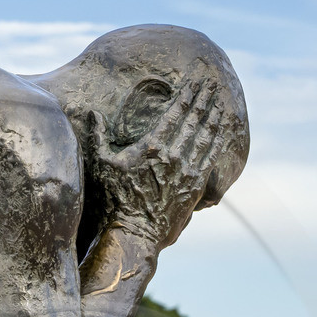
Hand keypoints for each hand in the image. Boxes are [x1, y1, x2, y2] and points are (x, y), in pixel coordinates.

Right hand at [90, 79, 228, 247]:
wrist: (133, 234)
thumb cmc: (114, 200)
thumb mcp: (102, 165)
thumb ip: (99, 136)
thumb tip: (93, 114)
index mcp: (151, 145)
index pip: (175, 112)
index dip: (187, 94)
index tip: (196, 81)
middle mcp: (173, 154)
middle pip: (194, 120)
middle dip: (204, 99)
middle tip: (213, 83)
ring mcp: (187, 170)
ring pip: (206, 136)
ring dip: (214, 116)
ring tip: (220, 101)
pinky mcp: (195, 186)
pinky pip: (211, 157)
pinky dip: (218, 140)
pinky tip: (223, 130)